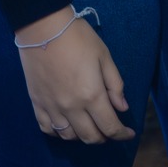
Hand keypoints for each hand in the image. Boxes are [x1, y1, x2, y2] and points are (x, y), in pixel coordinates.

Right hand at [16, 8, 134, 145]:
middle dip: (104, 137)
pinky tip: (67, 125)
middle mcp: (71, 108)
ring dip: (83, 136)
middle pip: (90, 137)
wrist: (43, 29)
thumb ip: (115, 84)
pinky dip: (60, 133)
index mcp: (91, 95)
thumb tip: (122, 107)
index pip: (109, 126)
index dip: (122, 134)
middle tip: (111, 128)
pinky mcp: (37, 104)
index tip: (129, 134)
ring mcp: (52, 108)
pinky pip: (48, 129)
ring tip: (91, 125)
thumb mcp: (104, 56)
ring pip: (69, 137)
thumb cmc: (79, 38)